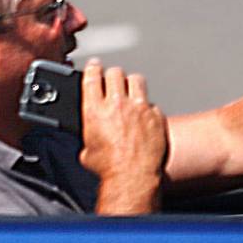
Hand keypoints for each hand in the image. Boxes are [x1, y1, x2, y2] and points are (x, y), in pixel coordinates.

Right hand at [79, 58, 167, 213]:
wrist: (132, 177)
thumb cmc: (109, 168)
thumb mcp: (86, 150)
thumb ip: (88, 135)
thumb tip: (92, 135)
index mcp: (95, 110)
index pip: (92, 77)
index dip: (93, 68)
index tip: (95, 65)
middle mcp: (117, 104)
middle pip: (115, 73)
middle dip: (113, 75)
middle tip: (113, 80)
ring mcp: (139, 107)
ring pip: (136, 80)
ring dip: (132, 84)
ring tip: (131, 91)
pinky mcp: (156, 115)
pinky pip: (152, 103)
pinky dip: (147, 108)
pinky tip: (144, 116)